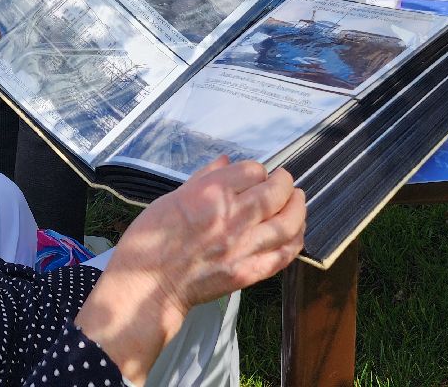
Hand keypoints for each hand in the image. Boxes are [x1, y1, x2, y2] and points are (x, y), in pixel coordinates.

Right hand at [74, 159, 304, 381]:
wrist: (149, 285)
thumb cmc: (151, 240)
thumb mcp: (172, 197)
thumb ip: (204, 177)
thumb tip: (226, 161)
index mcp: (210, 193)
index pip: (253, 170)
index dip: (257, 170)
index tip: (255, 175)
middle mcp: (232, 217)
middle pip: (276, 192)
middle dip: (285, 183)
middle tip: (284, 181)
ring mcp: (243, 246)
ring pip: (288, 222)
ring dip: (298, 208)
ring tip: (297, 201)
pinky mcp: (249, 272)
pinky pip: (283, 255)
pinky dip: (295, 241)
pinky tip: (296, 233)